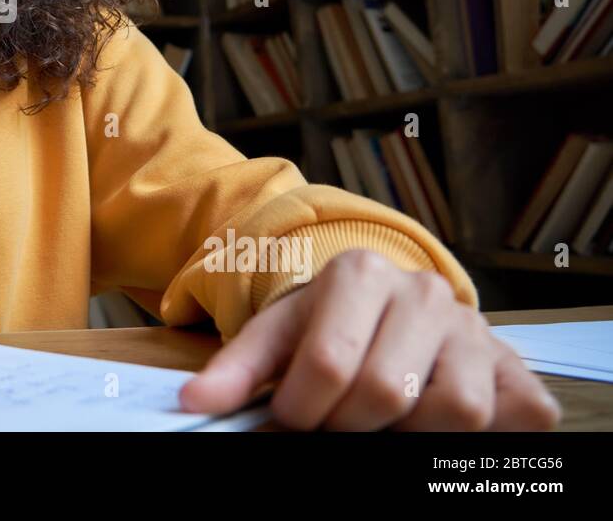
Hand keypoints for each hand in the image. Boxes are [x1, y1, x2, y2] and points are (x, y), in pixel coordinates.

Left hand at [179, 249, 562, 430]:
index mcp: (359, 273)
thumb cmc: (328, 325)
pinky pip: (512, 419)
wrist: (393, 310)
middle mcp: (424, 292)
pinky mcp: (514, 366)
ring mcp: (474, 328)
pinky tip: (434, 421)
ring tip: (383, 420)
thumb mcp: (278, 335)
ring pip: (454, 410)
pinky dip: (474, 436)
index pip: (329, 363)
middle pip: (388, 391)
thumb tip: (195, 403)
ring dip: (410, 433)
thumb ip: (238, 370)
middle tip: (336, 423)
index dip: (304, 411)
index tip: (293, 419)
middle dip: (349, 425)